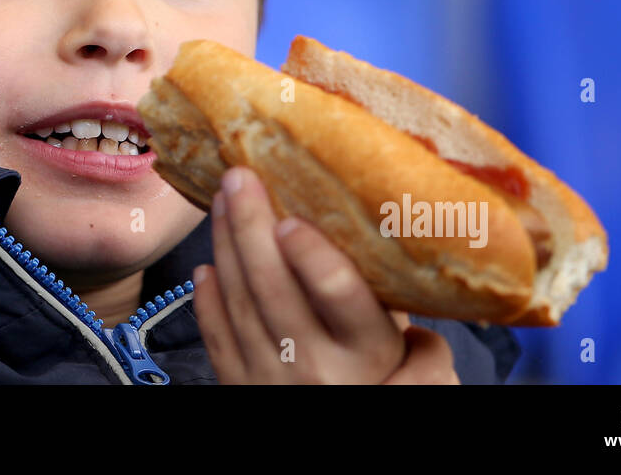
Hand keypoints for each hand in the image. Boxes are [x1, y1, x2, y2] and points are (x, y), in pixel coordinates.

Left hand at [193, 166, 459, 384]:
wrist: (342, 445)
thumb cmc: (387, 385)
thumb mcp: (412, 357)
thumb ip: (401, 309)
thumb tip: (396, 241)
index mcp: (368, 352)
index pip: (340, 296)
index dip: (313, 256)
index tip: (293, 217)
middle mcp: (317, 368)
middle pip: (274, 288)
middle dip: (252, 225)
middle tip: (240, 175)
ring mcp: (273, 378)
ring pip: (240, 302)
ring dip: (226, 245)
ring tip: (223, 199)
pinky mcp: (240, 387)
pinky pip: (218, 337)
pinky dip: (209, 298)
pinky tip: (207, 264)